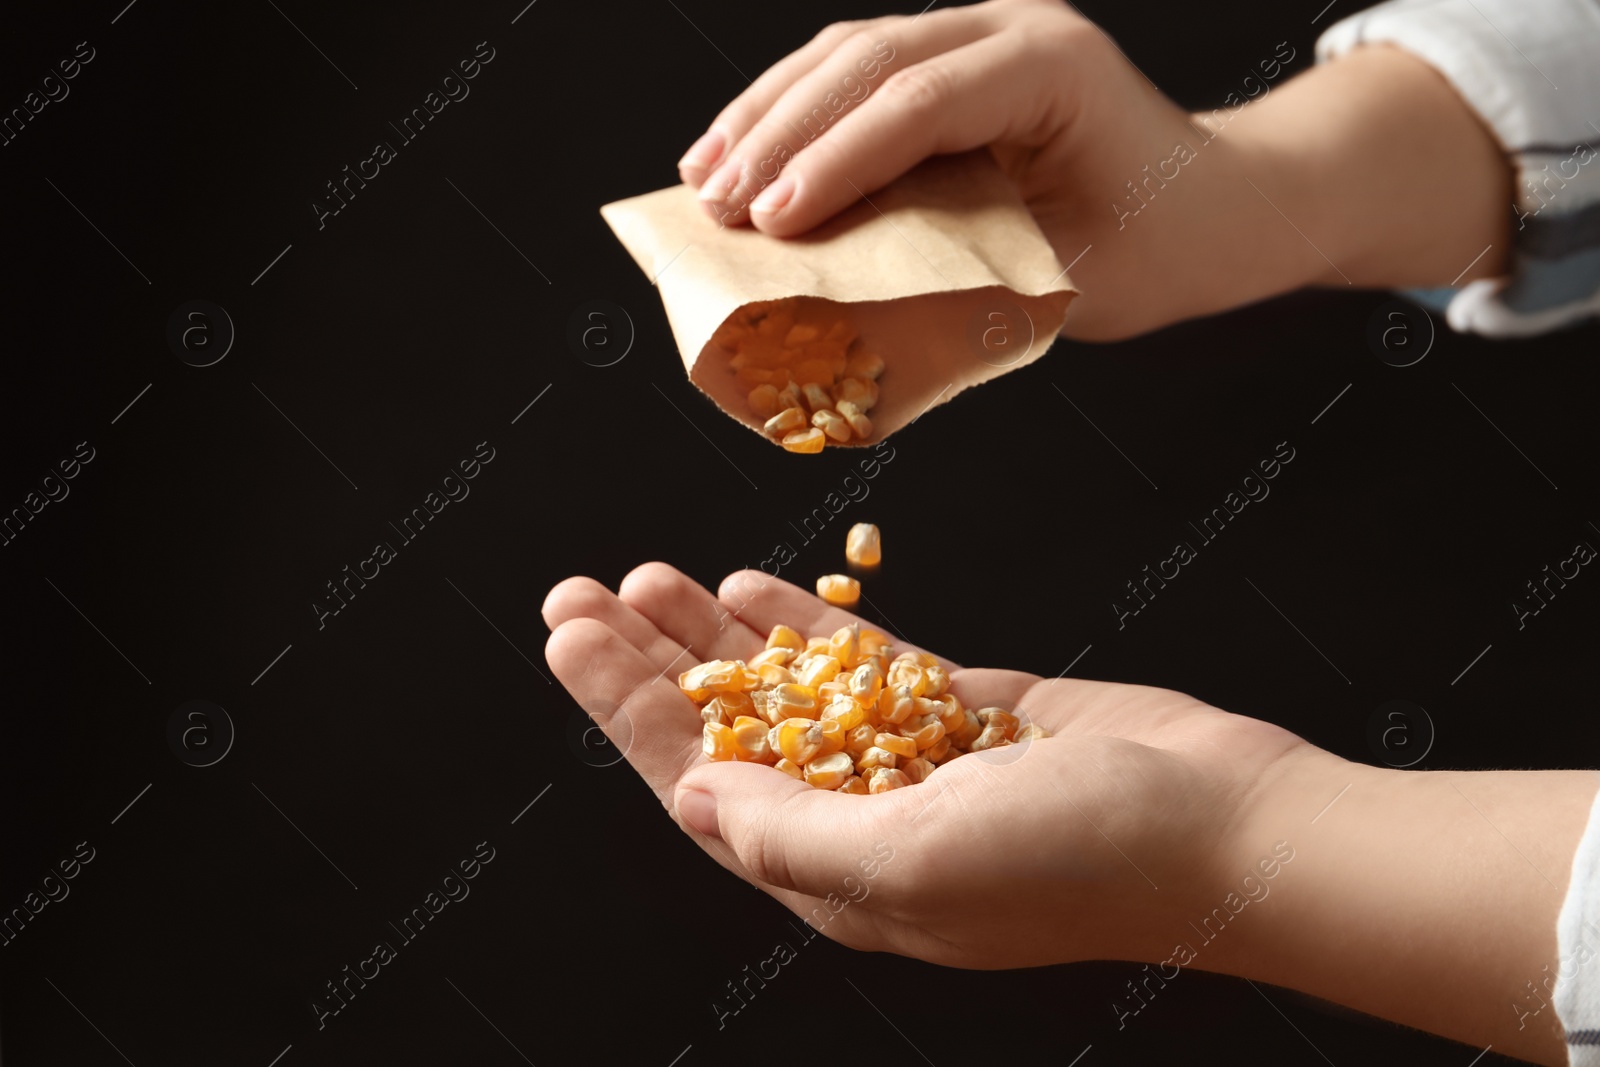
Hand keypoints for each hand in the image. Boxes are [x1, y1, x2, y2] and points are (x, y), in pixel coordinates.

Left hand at [542, 562, 1307, 966]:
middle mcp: (861, 825)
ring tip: (649, 576)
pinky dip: (809, 624)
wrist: (1226, 826)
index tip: (570, 638)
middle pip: (726, 733)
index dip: (627, 712)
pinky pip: (864, 665)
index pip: (697, 787)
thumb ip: (793, 837)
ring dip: (716, 636)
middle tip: (579, 590)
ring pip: (785, 691)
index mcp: (835, 878)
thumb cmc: (1077, 862)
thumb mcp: (912, 866)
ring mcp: (912, 765)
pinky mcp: (965, 713)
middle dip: (649, 664)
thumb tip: (693, 803)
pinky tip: (752, 585)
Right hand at [676, 0, 1510, 339]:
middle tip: (718, 206)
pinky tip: (744, 151)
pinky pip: (855, 72)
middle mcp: (1012, 30)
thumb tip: (858, 304)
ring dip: (766, 113)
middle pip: (868, 60)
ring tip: (703, 177)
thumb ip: (973, 276)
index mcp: (1052, 69)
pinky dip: (792, 111)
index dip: (838, 161)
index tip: (776, 221)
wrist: (1218, 204)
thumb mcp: (1075, 277)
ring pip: (846, 52)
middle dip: (780, 134)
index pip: (922, 103)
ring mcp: (979, 36)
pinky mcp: (953, 65)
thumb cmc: (1162, 242)